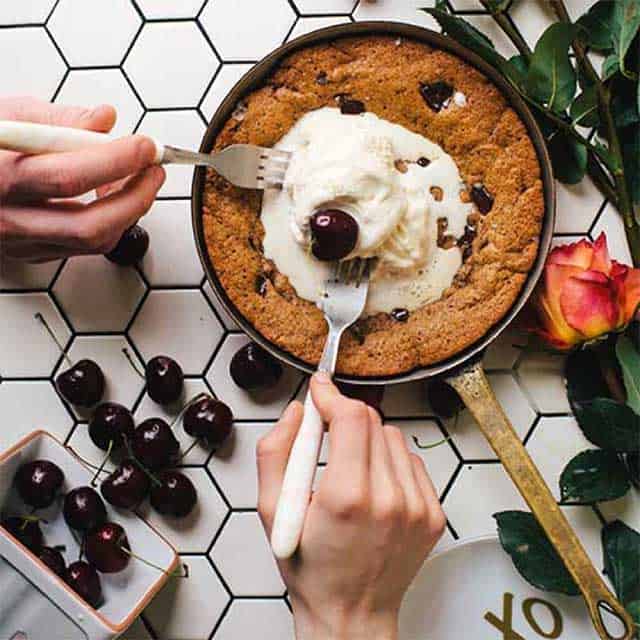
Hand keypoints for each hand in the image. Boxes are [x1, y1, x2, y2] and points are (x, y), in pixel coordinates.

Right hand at [0, 96, 164, 261]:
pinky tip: (115, 197)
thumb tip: (103, 119)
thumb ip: (57, 120)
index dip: (114, 161)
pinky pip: (85, 246)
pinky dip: (111, 222)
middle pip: (89, 225)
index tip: (144, 146)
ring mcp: (20, 242)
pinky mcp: (33, 254)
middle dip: (135, 198)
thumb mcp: (7, 116)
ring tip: (138, 180)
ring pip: (92, 241)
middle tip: (155, 171)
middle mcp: (7, 218)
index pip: (66, 176)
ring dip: (128, 211)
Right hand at [257, 373, 445, 639]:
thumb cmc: (309, 566)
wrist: (351, 614)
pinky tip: (373, 485)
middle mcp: (389, 499)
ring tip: (349, 468)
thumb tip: (297, 410)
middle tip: (325, 433)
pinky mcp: (433, 513)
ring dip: (368, 439)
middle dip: (345, 417)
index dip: (333, 395)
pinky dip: (390, 461)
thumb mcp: (270, 511)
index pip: (351, 417)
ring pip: (394, 437)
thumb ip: (275, 452)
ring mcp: (417, 507)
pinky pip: (412, 461)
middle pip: (372, 422)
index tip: (320, 388)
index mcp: (346, 497)